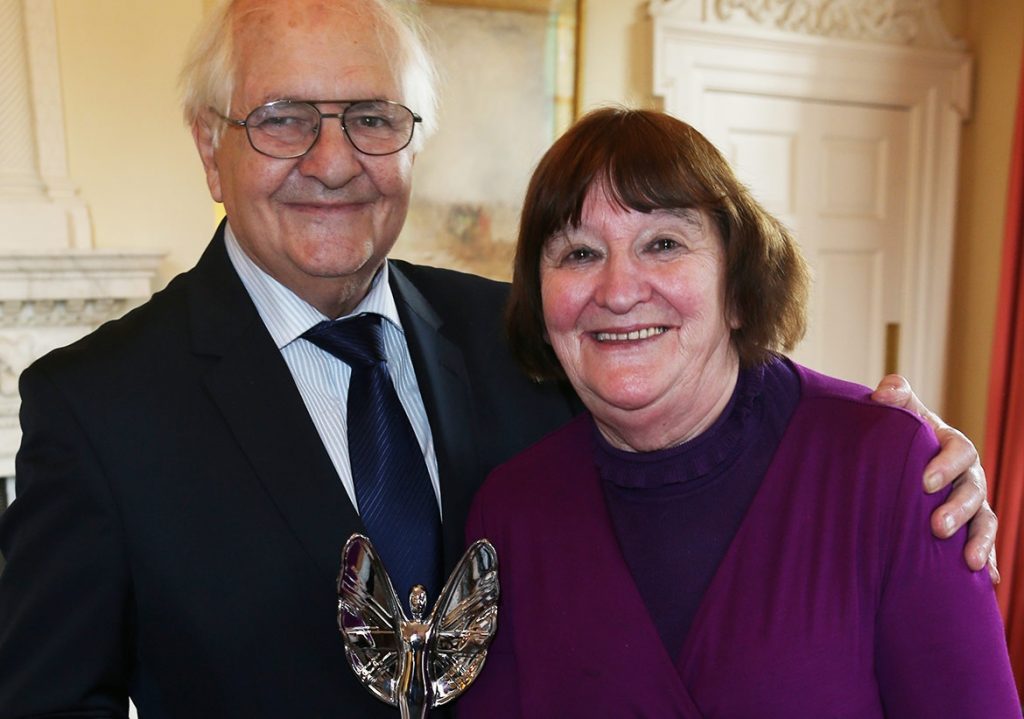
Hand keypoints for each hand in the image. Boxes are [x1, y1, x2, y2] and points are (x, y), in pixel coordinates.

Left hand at [871, 374, 998, 583]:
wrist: (902, 458)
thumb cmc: (901, 434)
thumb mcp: (900, 414)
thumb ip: (895, 398)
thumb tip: (885, 391)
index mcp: (952, 445)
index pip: (958, 451)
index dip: (945, 465)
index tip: (924, 483)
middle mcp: (969, 474)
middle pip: (974, 491)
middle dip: (958, 510)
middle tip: (936, 528)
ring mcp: (973, 502)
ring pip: (984, 520)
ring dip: (979, 541)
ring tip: (968, 562)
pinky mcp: (969, 527)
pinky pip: (983, 544)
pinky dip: (988, 560)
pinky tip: (989, 582)